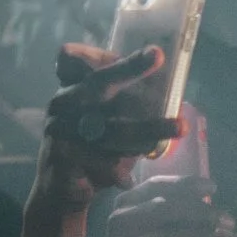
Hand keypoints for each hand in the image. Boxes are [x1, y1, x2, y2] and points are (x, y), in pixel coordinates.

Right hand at [32, 44, 180, 212]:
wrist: (62, 190)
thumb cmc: (95, 150)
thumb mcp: (112, 124)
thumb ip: (130, 106)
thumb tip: (170, 89)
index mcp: (74, 88)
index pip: (71, 58)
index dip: (96, 51)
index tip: (141, 47)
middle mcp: (64, 102)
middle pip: (96, 82)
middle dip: (129, 68)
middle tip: (157, 55)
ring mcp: (58, 127)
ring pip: (110, 127)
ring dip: (148, 128)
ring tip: (179, 127)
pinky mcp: (59, 154)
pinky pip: (99, 158)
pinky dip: (117, 168)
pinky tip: (125, 178)